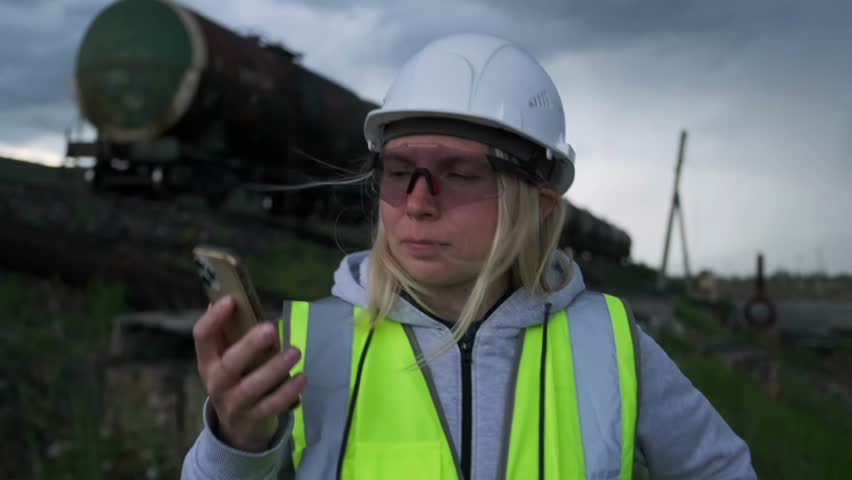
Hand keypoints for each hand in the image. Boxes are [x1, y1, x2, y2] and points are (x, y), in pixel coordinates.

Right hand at [193, 295, 306, 451]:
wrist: (236, 427)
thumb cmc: (235, 379)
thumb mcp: (227, 359)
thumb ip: (230, 333)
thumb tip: (233, 295)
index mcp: (208, 361)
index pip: (202, 337)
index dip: (214, 319)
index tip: (231, 300)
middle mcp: (216, 383)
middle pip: (229, 365)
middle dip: (249, 346)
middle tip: (271, 328)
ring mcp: (234, 403)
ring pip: (252, 388)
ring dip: (274, 369)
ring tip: (295, 352)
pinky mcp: (253, 418)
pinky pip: (271, 406)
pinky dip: (287, 392)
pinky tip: (302, 378)